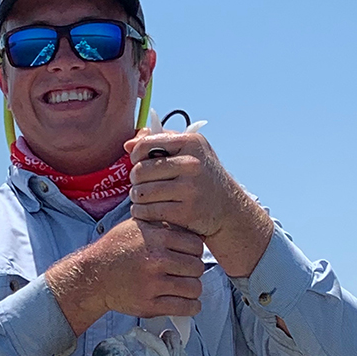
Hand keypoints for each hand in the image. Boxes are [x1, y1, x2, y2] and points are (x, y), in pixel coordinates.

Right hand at [47, 218, 204, 336]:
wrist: (93, 276)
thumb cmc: (115, 249)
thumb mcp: (137, 226)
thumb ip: (162, 224)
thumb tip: (186, 224)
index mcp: (157, 238)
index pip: (196, 245)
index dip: (195, 251)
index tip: (189, 256)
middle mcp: (157, 260)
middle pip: (197, 266)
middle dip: (194, 270)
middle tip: (186, 272)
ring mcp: (153, 284)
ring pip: (194, 287)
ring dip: (193, 288)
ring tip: (187, 287)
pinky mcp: (149, 305)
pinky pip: (184, 307)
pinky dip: (191, 306)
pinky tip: (190, 303)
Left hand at [125, 130, 273, 277]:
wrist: (228, 208)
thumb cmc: (202, 176)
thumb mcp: (190, 151)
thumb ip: (159, 142)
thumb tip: (128, 145)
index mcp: (191, 143)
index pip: (146, 145)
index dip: (135, 156)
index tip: (137, 164)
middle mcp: (192, 164)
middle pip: (141, 170)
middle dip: (134, 179)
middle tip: (139, 185)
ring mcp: (190, 189)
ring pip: (142, 193)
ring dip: (136, 198)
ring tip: (141, 198)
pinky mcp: (186, 212)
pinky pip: (149, 211)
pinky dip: (141, 213)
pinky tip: (144, 211)